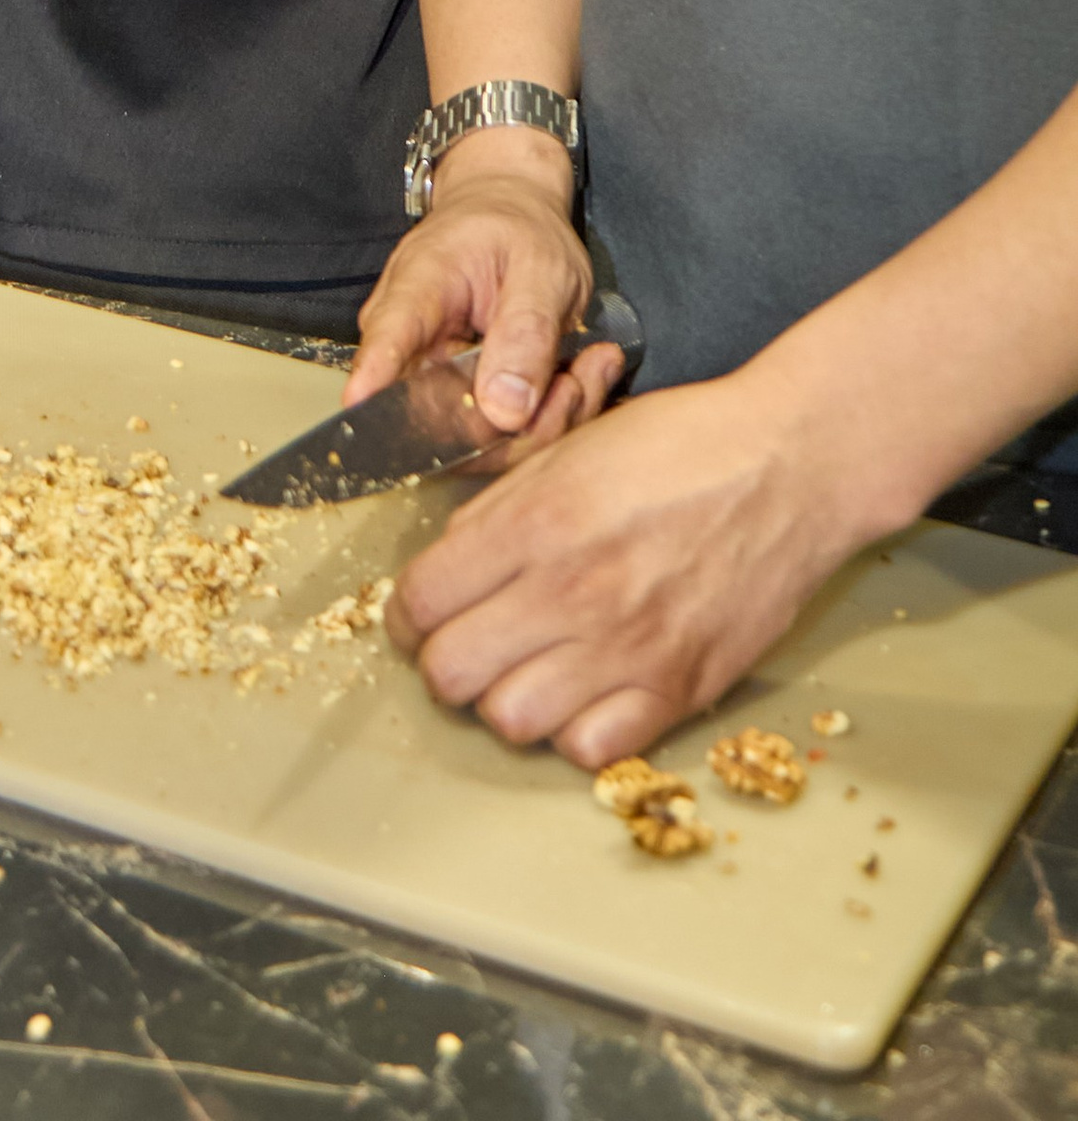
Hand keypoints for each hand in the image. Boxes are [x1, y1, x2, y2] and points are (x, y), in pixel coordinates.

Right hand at [349, 149, 617, 442]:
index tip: (360, 409)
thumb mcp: (541, 267)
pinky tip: (578, 377)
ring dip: (548, 420)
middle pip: (443, 416)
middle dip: (525, 423)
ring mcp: (433, 379)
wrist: (509, 214)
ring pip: (479, 439)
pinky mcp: (462, 403)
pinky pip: (502, 437)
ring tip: (586, 368)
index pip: (387, 339)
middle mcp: (411, 344)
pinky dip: (551, 418)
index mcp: (418, 287)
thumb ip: (526, 334)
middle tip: (581, 379)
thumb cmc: (518, 230)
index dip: (373, 379)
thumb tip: (506, 412)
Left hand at [387, 362, 868, 767]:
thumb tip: (449, 568)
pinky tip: (582, 694)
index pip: (421, 601)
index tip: (421, 611)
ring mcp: (628, 650)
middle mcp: (573, 594)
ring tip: (523, 668)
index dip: (406, 612)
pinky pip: (590, 750)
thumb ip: (498, 514)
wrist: (789, 465)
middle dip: (443, 659)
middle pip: (451, 674)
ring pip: (511, 722)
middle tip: (465, 641)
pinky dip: (574, 731)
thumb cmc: (684, 444)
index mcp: (536, 524)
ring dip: (504, 699)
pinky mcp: (680, 688)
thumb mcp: (567, 450)